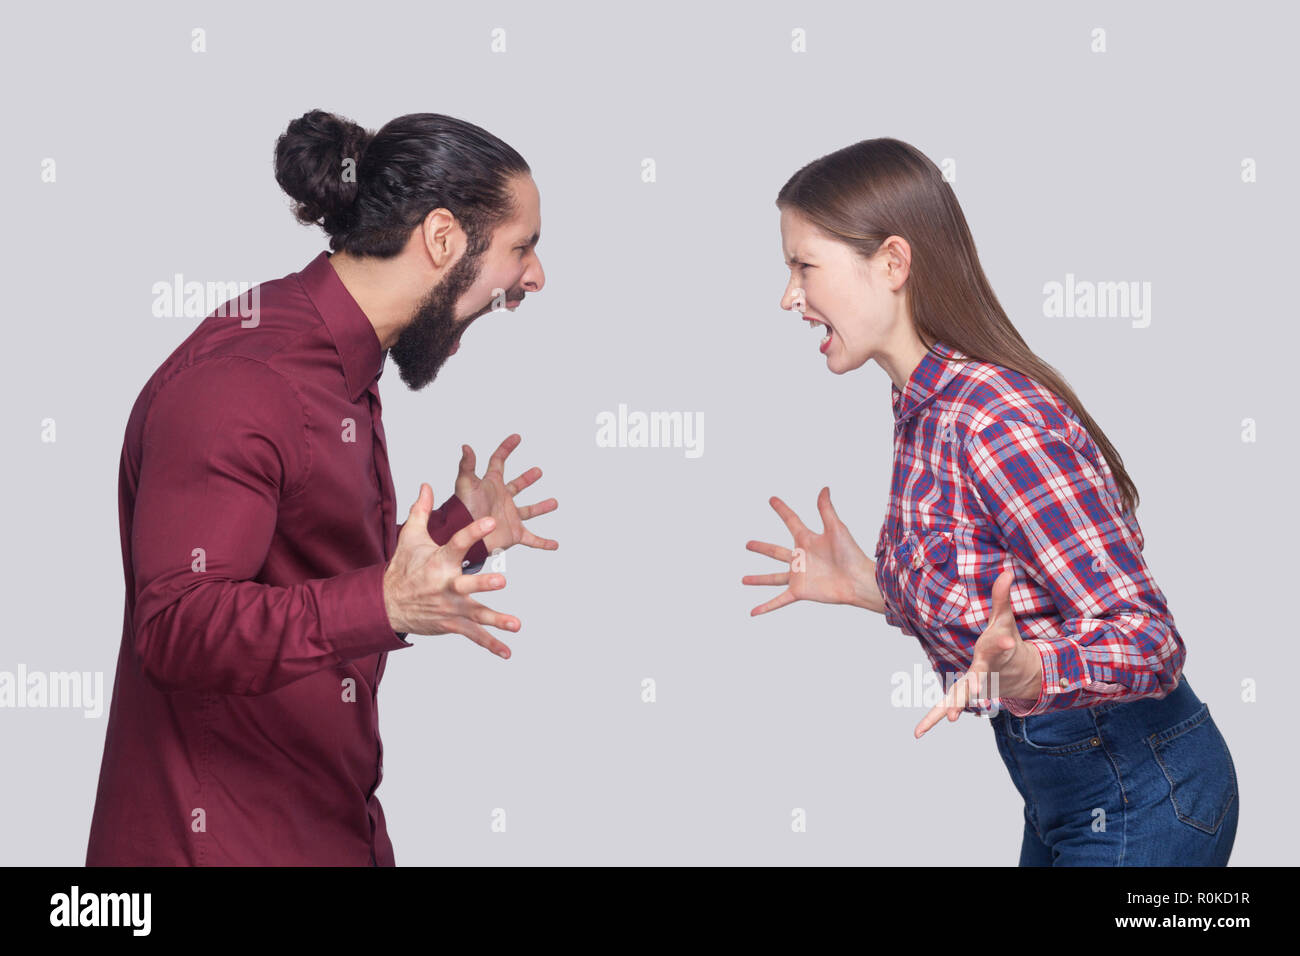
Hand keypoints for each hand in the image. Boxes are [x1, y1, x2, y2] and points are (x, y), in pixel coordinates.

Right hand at [383, 483, 521, 658]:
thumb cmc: (403, 569)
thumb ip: (422, 511)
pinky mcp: (452, 624)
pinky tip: (508, 652)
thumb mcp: (410, 538)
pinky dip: (491, 644)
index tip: (490, 520)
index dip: (474, 531)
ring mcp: (450, 607)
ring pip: (475, 614)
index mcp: (439, 561)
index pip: (458, 543)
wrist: (386, 605)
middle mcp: (446, 585)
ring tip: (516, 624)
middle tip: (501, 579)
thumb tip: (427, 485)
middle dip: (483, 583)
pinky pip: (473, 636)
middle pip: (466, 584)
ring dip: (496, 619)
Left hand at [453, 434, 558, 555]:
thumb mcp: (465, 485)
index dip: (506, 448)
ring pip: (528, 511)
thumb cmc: (461, 510)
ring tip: (554, 502)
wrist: (463, 536)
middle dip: (527, 479)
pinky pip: (532, 539)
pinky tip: (554, 544)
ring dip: (541, 507)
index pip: (498, 461)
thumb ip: (467, 465)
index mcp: (491, 484)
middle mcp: (501, 499)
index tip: (516, 438)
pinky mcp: (514, 533)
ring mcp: (509, 516)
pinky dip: (543, 542)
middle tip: (538, 472)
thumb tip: (466, 447)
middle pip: (516, 486)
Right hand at [742, 487, 883, 614]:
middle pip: (775, 551)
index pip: (791, 521)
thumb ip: (826, 509)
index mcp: (808, 540)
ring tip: (743, 579)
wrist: (858, 579)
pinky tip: (753, 612)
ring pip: (773, 577)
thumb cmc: (851, 553)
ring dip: (758, 579)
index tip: (772, 499)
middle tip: (747, 544)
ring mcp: (799, 575)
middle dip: (761, 548)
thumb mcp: (836, 528)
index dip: (782, 510)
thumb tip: (824, 488)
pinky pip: (779, 600)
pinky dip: (766, 607)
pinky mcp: (799, 591)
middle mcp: (800, 558)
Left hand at [914, 569, 1042, 736]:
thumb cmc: (1005, 639)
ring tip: (950, 718)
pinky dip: (932, 718)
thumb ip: (1002, 597)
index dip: (1002, 643)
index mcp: (995, 651)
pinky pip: (946, 706)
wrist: (1016, 672)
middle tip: (975, 691)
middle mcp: (985, 672)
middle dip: (977, 683)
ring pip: (962, 697)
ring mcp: (974, 686)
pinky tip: (918, 733)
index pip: (999, 646)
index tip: (1005, 642)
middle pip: (981, 678)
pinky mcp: (963, 694)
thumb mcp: (1004, 619)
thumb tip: (1006, 571)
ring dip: (955, 706)